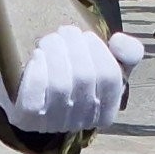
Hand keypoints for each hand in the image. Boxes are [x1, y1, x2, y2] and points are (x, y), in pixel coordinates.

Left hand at [0, 25, 139, 133]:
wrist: (40, 101)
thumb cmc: (80, 78)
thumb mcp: (109, 65)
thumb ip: (127, 53)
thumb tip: (119, 41)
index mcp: (107, 111)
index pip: (111, 78)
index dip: (99, 51)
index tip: (86, 35)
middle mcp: (82, 122)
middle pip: (84, 78)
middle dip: (74, 46)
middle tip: (65, 31)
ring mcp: (53, 122)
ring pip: (59, 85)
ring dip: (55, 53)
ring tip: (50, 39)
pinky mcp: (27, 119)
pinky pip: (33, 96)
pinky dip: (36, 72)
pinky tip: (37, 57)